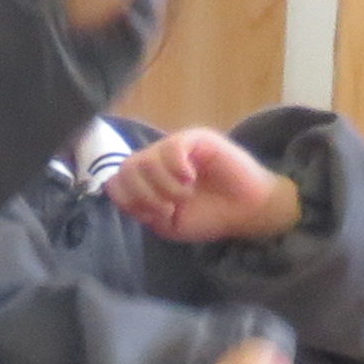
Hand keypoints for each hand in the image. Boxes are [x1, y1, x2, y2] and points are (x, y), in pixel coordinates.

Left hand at [105, 125, 301, 246]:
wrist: (248, 211)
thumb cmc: (209, 217)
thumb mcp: (167, 224)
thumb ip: (141, 209)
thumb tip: (125, 191)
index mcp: (147, 179)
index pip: (115, 181)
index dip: (128, 200)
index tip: (151, 215)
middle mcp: (157, 159)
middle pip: (126, 169)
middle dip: (144, 196)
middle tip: (168, 207)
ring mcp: (176, 147)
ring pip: (146, 161)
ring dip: (163, 187)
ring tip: (184, 196)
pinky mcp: (197, 139)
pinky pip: (171, 148)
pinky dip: (176, 169)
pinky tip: (190, 179)